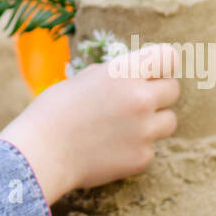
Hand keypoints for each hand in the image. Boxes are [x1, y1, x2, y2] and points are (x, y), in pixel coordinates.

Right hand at [0, 42, 180, 203]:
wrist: (42, 152)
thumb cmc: (54, 110)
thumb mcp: (84, 78)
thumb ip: (115, 75)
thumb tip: (134, 75)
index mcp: (123, 72)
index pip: (168, 57)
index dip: (162, 64)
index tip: (153, 72)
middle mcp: (140, 98)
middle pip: (173, 90)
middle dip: (158, 94)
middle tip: (135, 102)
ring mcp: (145, 130)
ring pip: (169, 121)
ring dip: (153, 122)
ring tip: (123, 127)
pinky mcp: (143, 158)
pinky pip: (151, 148)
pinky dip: (136, 148)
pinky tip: (110, 148)